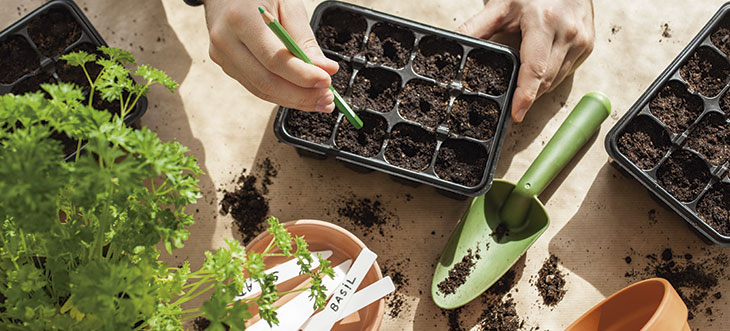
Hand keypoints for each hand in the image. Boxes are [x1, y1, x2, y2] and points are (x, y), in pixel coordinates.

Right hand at [203, 0, 338, 111]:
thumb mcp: (287, 5)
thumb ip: (304, 39)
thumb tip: (325, 69)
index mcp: (241, 19)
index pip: (275, 59)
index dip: (302, 75)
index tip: (326, 81)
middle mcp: (226, 40)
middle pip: (266, 81)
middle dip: (301, 95)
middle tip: (326, 98)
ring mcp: (222, 56)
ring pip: (261, 89)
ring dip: (294, 100)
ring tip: (319, 100)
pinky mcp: (226, 65)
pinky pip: (256, 86)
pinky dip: (281, 94)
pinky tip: (300, 95)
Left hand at [458, 0, 594, 121]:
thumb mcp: (501, 6)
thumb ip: (476, 27)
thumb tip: (454, 44)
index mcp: (544, 23)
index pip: (535, 68)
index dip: (525, 95)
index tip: (516, 113)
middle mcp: (567, 33)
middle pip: (546, 80)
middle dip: (528, 95)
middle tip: (513, 104)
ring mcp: (581, 41)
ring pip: (557, 80)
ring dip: (539, 87)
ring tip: (524, 86)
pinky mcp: (587, 46)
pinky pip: (566, 72)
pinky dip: (551, 76)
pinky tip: (540, 68)